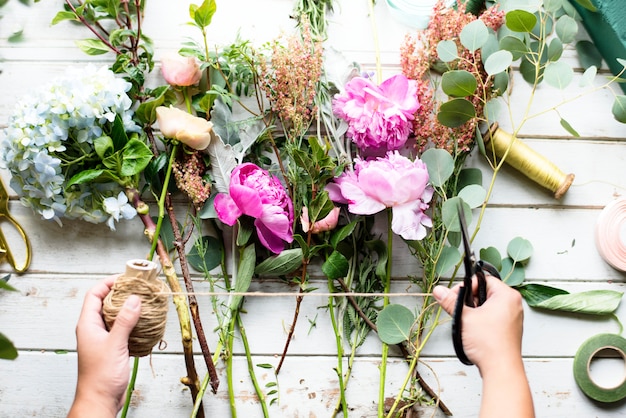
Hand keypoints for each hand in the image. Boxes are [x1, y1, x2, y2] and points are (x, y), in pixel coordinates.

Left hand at [68, 276, 140, 417]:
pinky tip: (145, 325)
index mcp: (88, 325)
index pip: (95, 294)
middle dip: (122, 294)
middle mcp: (94, 329)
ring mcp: (103, 339)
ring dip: (130, 309)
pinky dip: (134, 324)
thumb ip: (124, 321)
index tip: (126, 278)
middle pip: (106, 303)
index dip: (108, 283)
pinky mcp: (113, 348)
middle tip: (139, 289)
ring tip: (145, 304)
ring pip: (116, 316)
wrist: (100, 400)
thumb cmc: (100, 377)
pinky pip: (123, 329)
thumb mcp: (114, 345)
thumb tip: (134, 299)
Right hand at [433, 275, 533, 417]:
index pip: (483, 280)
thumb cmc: (489, 343)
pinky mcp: (509, 330)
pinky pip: (493, 317)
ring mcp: (513, 318)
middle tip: (460, 311)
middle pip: (484, 292)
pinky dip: (481, 321)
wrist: (501, 369)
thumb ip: (450, 301)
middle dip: (469, 300)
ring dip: (474, 312)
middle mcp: (513, 304)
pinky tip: (474, 331)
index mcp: (507, 295)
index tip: (457, 297)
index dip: (467, 287)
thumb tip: (439, 291)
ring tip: (467, 323)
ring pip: (487, 306)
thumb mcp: (464, 318)